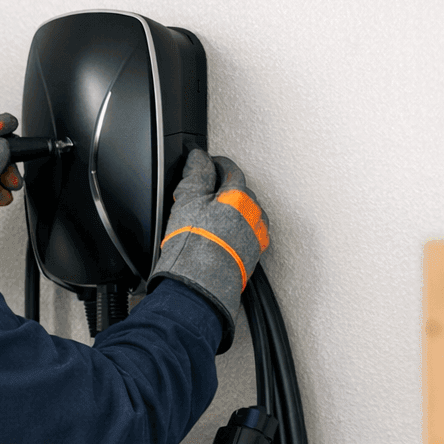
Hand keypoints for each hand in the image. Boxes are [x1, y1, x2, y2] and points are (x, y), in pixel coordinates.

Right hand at [149, 149, 270, 351]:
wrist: (200, 286)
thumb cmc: (194, 247)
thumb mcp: (187, 201)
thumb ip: (196, 174)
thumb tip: (199, 157)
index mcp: (239, 196)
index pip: (230, 170)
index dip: (214, 164)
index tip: (204, 165)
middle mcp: (253, 214)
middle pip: (240, 192)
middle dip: (222, 190)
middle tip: (201, 195)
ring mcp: (255, 236)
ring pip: (245, 214)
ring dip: (230, 212)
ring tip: (208, 220)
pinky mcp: (252, 255)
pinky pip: (245, 235)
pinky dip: (233, 231)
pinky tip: (217, 238)